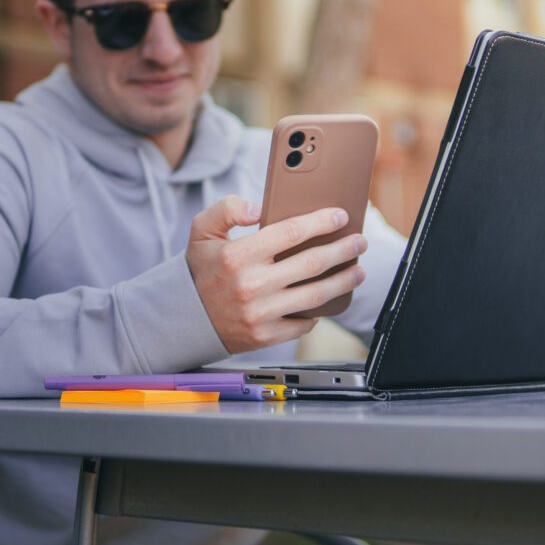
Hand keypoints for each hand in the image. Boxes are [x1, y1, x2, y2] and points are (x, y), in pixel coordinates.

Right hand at [185, 195, 367, 354]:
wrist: (184, 317)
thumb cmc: (200, 270)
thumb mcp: (201, 230)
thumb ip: (227, 209)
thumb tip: (258, 209)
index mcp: (238, 255)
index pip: (291, 232)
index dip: (321, 222)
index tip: (340, 216)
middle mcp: (251, 284)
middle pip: (312, 263)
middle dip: (343, 250)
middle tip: (359, 242)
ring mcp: (260, 313)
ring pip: (315, 294)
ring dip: (343, 281)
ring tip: (358, 271)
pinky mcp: (265, 335)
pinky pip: (303, 323)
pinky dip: (318, 312)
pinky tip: (328, 300)